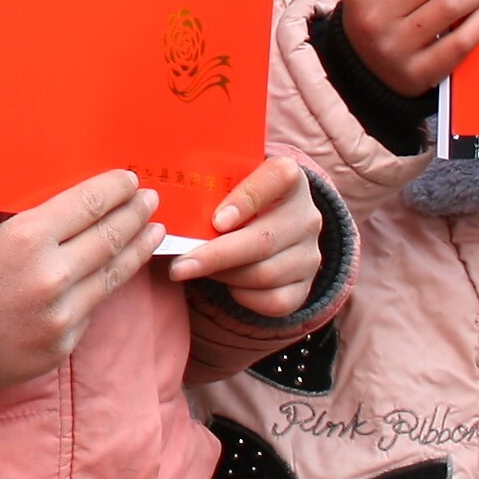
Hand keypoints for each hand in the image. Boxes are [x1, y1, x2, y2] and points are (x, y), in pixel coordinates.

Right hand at [0, 171, 160, 388]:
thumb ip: (29, 221)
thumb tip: (70, 202)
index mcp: (26, 237)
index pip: (88, 204)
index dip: (115, 190)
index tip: (130, 181)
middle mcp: (51, 274)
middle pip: (109, 236)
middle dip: (135, 214)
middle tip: (150, 201)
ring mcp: (61, 312)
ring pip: (113, 274)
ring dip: (138, 248)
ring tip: (155, 231)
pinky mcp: (64, 341)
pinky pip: (94, 307)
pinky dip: (109, 284)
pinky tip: (122, 270)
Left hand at [164, 156, 324, 316]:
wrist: (270, 221)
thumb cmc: (236, 198)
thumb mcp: (228, 182)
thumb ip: (210, 188)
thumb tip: (168, 207)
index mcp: (289, 177)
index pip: (277, 178)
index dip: (246, 200)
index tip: (216, 221)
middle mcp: (306, 215)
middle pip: (264, 240)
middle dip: (216, 256)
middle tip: (179, 266)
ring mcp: (310, 253)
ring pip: (265, 274)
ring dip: (224, 276)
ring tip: (198, 269)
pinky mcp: (305, 285)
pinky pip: (275, 302)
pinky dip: (245, 297)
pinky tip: (228, 284)